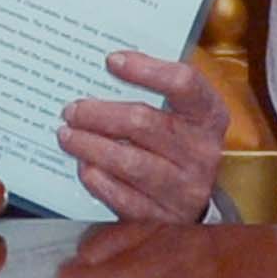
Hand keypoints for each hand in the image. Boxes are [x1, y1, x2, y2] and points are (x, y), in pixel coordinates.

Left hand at [59, 45, 227, 223]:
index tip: (111, 61)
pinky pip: (122, 195)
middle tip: (72, 110)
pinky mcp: (162, 216)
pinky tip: (84, 166)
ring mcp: (184, 188)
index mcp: (209, 115)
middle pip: (144, 123)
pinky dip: (97, 179)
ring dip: (90, 146)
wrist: (193, 200)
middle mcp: (202, 151)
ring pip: (129, 161)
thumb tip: (108, 66)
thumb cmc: (177, 143)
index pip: (183, 83)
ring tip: (67, 136)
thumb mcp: (180, 113)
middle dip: (99, 114)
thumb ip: (153, 89)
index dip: (146, 69)